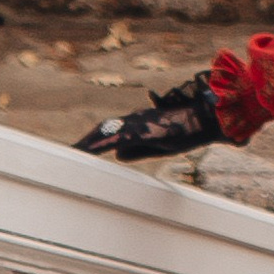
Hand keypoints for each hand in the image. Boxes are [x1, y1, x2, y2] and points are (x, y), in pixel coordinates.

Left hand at [76, 74, 222, 160]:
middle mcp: (135, 120)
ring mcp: (138, 123)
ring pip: (107, 132)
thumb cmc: (187, 131)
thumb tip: (116, 155)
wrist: (206, 119)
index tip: (76, 150)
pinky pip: (118, 138)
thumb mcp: (160, 146)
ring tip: (72, 152)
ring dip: (88, 143)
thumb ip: (138, 150)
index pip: (110, 131)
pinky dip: (102, 144)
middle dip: (85, 142)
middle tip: (67, 152)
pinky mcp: (144, 129)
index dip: (92, 140)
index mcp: (138, 123)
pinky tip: (90, 150)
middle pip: (104, 129)